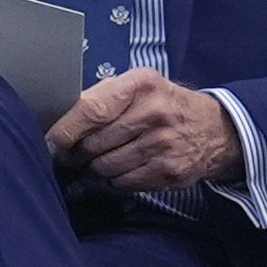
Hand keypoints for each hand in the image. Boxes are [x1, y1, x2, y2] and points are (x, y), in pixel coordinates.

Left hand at [48, 71, 237, 198]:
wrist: (218, 129)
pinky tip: (123, 168)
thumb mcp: (139, 87)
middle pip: (94, 143)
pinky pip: (123, 182)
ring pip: (105, 167)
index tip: (49, 143)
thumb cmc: (164, 105)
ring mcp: (163, 144)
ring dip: (95, 168)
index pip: (90, 109)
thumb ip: (102, 98)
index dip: (64, 131)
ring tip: (102, 159)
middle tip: (74, 154)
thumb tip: (58, 124)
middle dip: (78, 153)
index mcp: (140, 84)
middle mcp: (153, 112)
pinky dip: (116, 179)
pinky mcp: (169, 170)